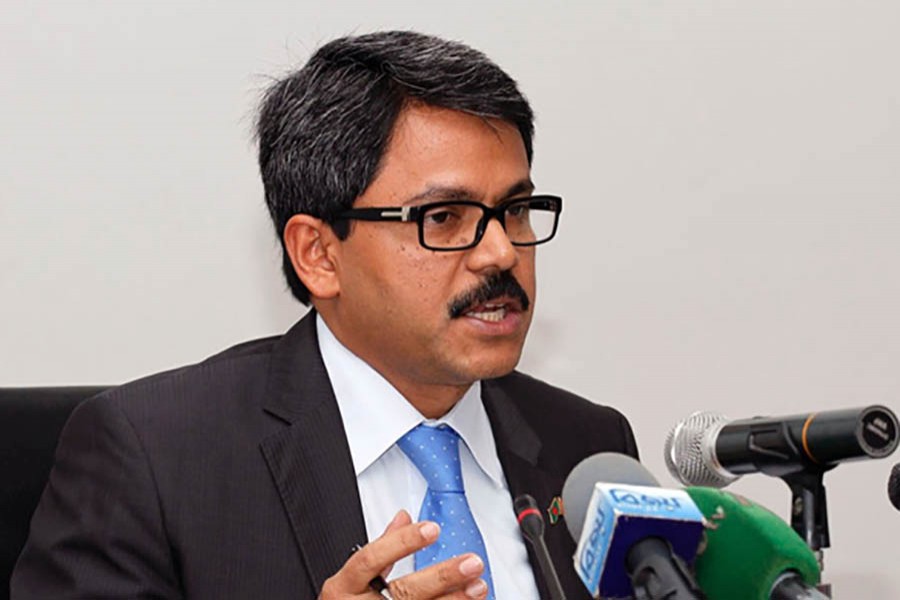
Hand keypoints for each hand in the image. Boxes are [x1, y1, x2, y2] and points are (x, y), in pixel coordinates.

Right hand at [319, 510, 488, 598]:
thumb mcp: (353, 578)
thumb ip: (382, 548)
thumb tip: (403, 517)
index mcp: (344, 587)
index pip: (371, 559)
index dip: (402, 542)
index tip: (432, 528)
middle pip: (405, 591)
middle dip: (442, 577)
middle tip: (471, 562)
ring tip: (478, 586)